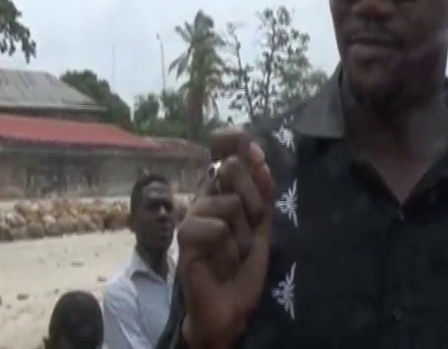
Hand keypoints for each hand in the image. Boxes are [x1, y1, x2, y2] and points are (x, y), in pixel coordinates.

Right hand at [178, 129, 274, 348]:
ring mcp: (193, 215)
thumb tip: (260, 159)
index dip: (237, 140)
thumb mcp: (262, 226)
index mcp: (224, 190)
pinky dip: (229, 250)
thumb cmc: (244, 265)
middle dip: (255, 199)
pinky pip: (217, 228)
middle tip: (253, 225)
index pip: (223, 148)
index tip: (256, 153)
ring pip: (231, 203)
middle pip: (232, 167)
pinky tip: (221, 264)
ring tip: (235, 253)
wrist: (230, 307)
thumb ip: (263, 194)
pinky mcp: (184, 237)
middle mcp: (206, 196)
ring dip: (244, 235)